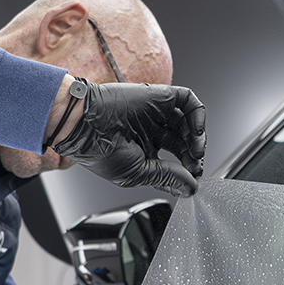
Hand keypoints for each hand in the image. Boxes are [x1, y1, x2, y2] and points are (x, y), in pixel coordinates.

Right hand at [51, 82, 205, 196]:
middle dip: (194, 156)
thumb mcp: (139, 173)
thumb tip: (190, 187)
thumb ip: (168, 178)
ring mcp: (156, 114)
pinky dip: (197, 114)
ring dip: (198, 138)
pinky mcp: (159, 97)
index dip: (187, 171)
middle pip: (184, 141)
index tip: (192, 180)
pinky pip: (187, 100)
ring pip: (188, 122)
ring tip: (195, 151)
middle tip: (195, 166)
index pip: (174, 161)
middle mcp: (151, 131)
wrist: (85, 125)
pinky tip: (195, 130)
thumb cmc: (100, 150)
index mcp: (144, 150)